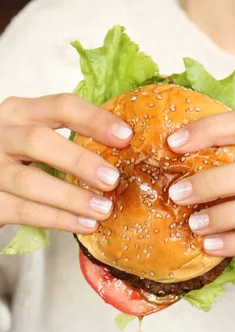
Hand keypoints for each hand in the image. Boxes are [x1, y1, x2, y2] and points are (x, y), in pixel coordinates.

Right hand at [0, 94, 132, 232]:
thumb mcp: (34, 138)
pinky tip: (84, 225)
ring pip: (29, 182)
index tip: (126, 136)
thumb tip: (125, 150)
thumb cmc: (17, 159)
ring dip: (71, 197)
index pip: (60, 106)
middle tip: (112, 179)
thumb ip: (68, 139)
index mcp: (20, 113)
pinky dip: (57, 220)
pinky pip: (24, 211)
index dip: (94, 120)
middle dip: (79, 161)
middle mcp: (1, 136)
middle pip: (39, 141)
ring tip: (103, 209)